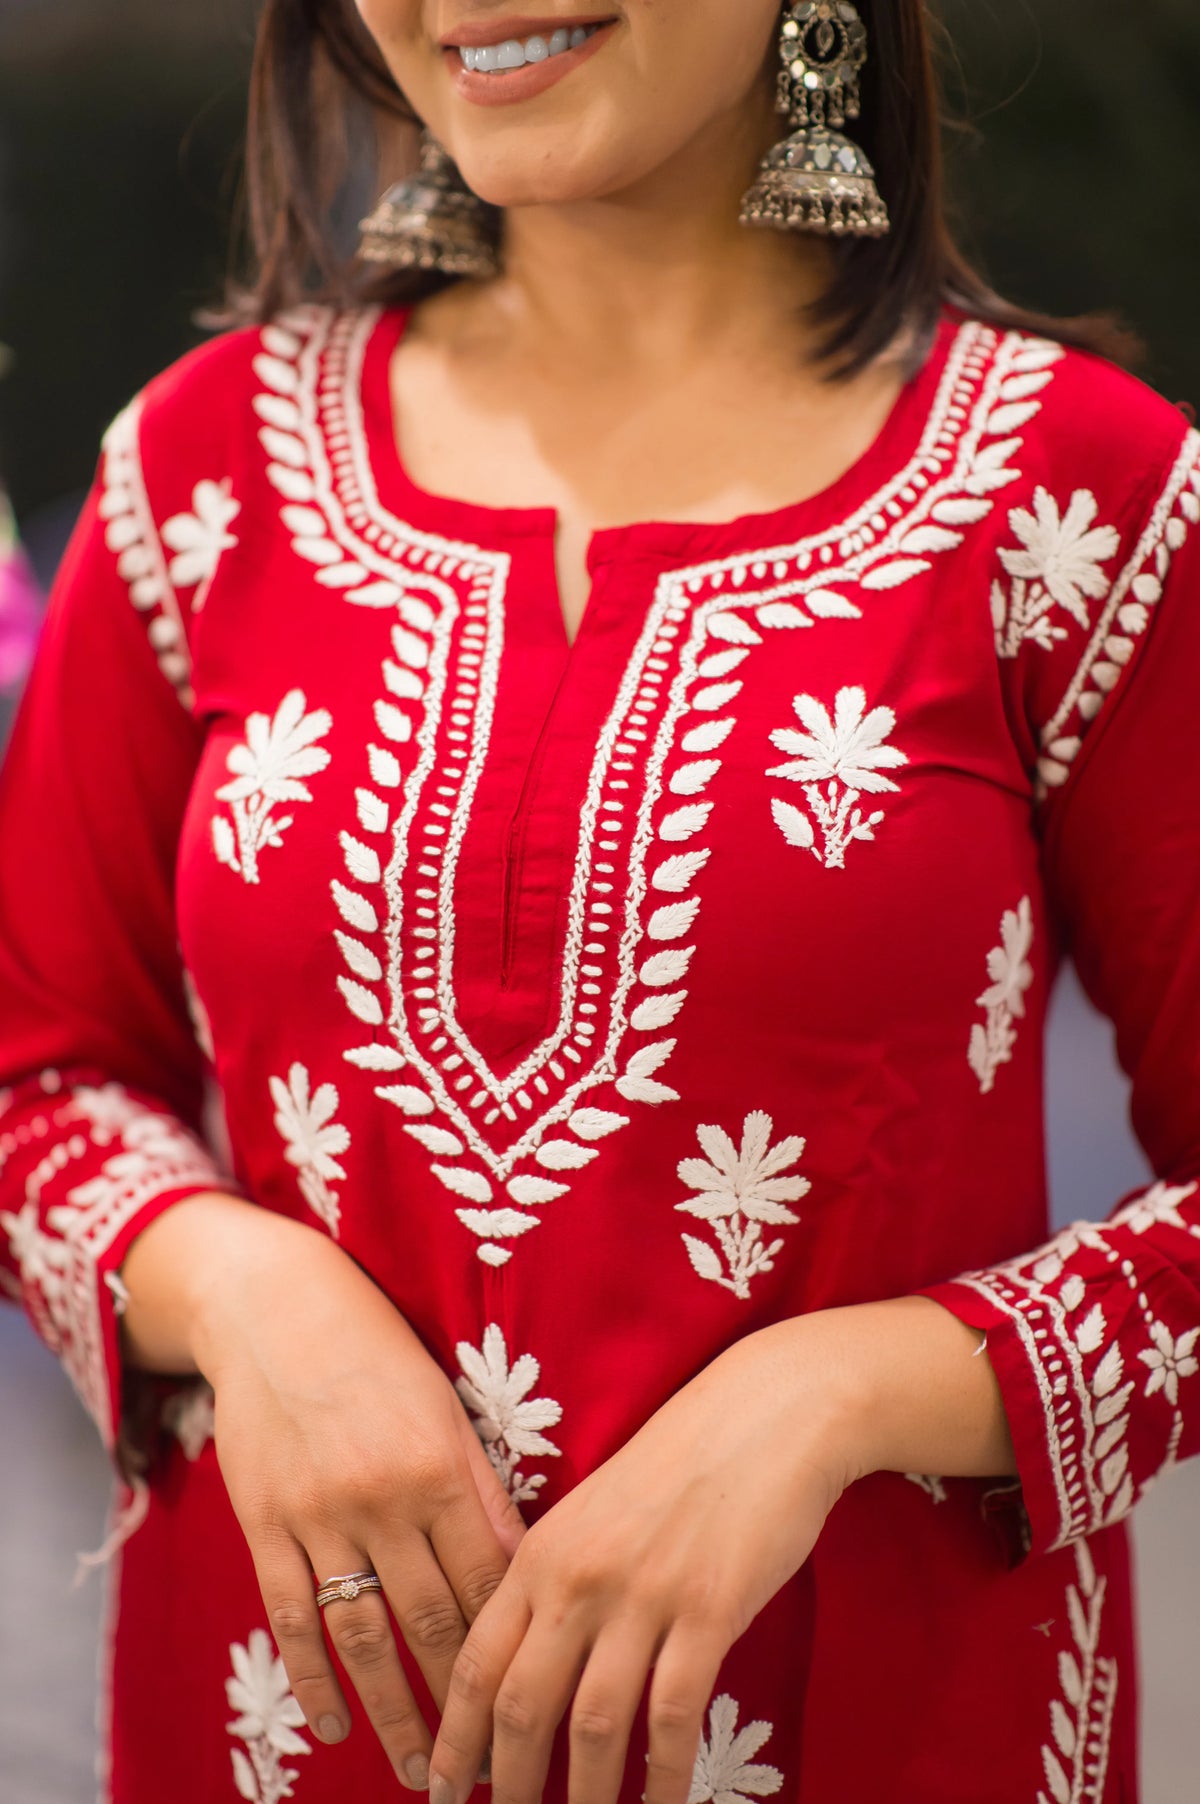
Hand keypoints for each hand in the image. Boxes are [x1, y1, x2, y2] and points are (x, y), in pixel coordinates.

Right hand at [179, 1207, 525, 1786]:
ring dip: (395, 1713)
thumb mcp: (443, 1405)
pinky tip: (333, 1725)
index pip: (490, 1581)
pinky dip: (312, 1679)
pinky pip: (292, 1617)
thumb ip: (478, 1488)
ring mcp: (319, 1517)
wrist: (276, 1308)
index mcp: (440, 1467)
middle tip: (493, 1767)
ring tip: (423, 1773)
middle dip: (466, 1701)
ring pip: (364, 1637)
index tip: (541, 1699)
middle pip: (432, 1623)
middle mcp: (382, 1499)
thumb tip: (523, 1566)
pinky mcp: (266, 1525)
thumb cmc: (378, 1350)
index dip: (516, 1647)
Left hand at [426, 1319, 855, 1803]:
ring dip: (581, 1797)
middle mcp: (578, 1578)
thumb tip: (531, 1662)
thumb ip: (558, 1579)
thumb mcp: (595, 1511)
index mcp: (542, 1550)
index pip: (477, 1661)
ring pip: (592, 1724)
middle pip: (521, 1705)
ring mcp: (642, 1596)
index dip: (455, 1738)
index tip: (441, 1790)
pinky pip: (672, 1719)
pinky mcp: (707, 1612)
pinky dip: (662, 1780)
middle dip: (504, 1784)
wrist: (763, 1414)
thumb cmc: (681, 1461)